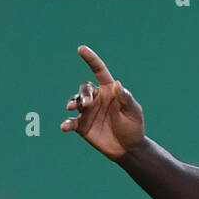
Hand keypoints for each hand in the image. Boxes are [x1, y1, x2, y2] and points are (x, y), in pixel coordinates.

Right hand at [61, 45, 144, 160]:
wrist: (128, 149)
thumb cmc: (133, 128)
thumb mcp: (133, 112)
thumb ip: (126, 99)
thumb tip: (117, 84)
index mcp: (109, 91)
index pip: (99, 71)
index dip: (91, 59)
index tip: (81, 49)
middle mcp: (97, 98)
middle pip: (85, 88)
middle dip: (84, 94)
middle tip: (87, 104)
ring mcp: (88, 112)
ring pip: (75, 101)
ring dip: (73, 102)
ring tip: (72, 108)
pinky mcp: (82, 126)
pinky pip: (71, 122)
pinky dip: (67, 123)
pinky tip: (65, 127)